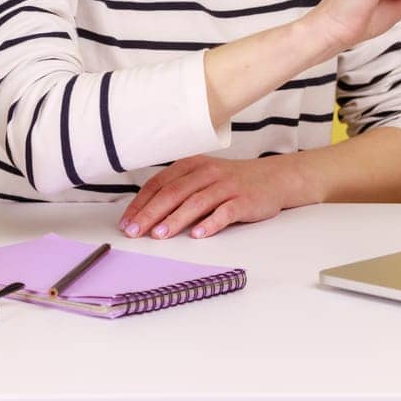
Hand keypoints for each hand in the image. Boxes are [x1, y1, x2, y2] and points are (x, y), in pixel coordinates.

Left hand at [117, 155, 311, 239]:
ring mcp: (226, 185)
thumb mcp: (202, 179)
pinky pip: (225, 212)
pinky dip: (210, 223)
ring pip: (196, 202)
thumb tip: (145, 214)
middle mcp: (207, 172)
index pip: (160, 183)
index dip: (141, 203)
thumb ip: (178, 191)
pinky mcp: (244, 200)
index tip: (127, 222)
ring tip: (160, 234)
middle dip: (151, 213)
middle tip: (135, 231)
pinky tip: (198, 234)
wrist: (272, 178)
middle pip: (174, 193)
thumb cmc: (230, 182)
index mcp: (192, 165)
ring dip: (176, 219)